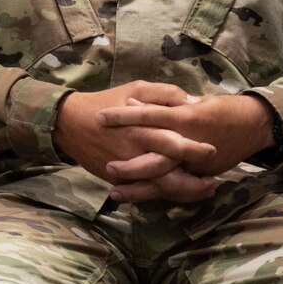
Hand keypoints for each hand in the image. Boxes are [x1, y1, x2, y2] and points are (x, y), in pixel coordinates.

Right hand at [54, 81, 219, 203]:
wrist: (69, 122)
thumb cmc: (106, 102)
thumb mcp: (135, 88)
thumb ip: (164, 94)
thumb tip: (191, 101)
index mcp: (140, 128)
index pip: (171, 143)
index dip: (194, 150)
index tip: (212, 151)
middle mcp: (134, 152)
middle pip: (167, 174)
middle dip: (193, 182)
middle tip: (213, 182)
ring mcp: (125, 169)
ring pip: (158, 188)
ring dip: (184, 193)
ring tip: (204, 189)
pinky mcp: (117, 179)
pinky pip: (143, 191)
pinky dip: (163, 195)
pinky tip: (181, 193)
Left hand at [93, 92, 273, 186]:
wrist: (255, 124)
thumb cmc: (223, 109)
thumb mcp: (194, 100)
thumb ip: (166, 103)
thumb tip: (137, 104)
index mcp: (184, 117)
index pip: (148, 116)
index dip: (123, 117)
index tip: (99, 117)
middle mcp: (187, 143)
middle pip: (153, 157)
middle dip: (128, 165)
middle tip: (106, 166)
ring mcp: (194, 163)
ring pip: (163, 180)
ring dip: (138, 188)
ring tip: (115, 192)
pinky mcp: (201, 175)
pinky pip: (176, 189)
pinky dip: (157, 195)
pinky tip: (138, 200)